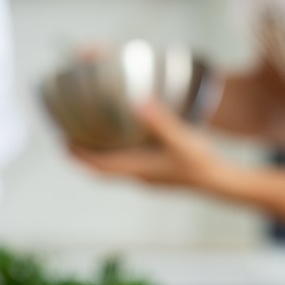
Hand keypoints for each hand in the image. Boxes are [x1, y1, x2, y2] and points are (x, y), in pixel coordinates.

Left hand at [69, 101, 229, 190]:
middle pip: (102, 169)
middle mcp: (138, 176)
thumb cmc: (201, 163)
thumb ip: (161, 121)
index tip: (64, 143)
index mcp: (139, 170)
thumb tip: (140, 101)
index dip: (80, 156)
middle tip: (67, 138)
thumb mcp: (181, 138)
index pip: (100, 167)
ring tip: (87, 137)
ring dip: (98, 155)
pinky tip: (120, 139)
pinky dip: (115, 154)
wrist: (220, 182)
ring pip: (114, 167)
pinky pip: (127, 164)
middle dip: (83, 156)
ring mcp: (147, 176)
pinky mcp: (156, 173)